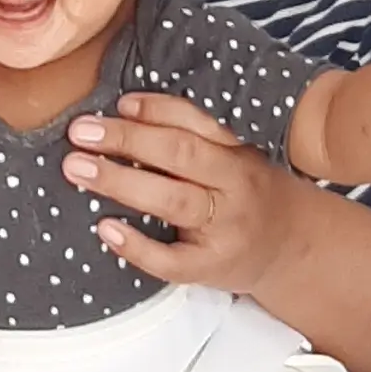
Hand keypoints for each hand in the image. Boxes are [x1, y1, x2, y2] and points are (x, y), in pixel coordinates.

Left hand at [63, 93, 307, 297]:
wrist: (292, 248)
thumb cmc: (250, 194)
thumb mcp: (236, 157)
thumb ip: (195, 137)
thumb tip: (127, 112)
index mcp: (238, 154)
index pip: (195, 124)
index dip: (155, 110)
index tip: (117, 103)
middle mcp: (234, 188)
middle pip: (180, 156)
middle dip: (127, 140)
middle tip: (80, 133)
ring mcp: (224, 230)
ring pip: (172, 202)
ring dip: (121, 182)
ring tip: (78, 169)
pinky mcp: (210, 268)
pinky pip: (171, 261)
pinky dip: (137, 246)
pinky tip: (106, 229)